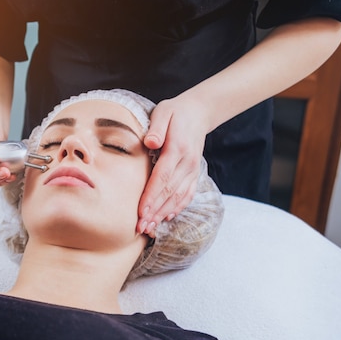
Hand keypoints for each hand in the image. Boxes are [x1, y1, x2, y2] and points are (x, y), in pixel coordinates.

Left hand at [137, 98, 207, 236]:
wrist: (199, 112)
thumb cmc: (175, 112)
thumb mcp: (163, 112)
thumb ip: (156, 128)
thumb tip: (150, 142)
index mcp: (178, 149)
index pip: (162, 177)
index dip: (151, 196)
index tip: (140, 211)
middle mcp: (188, 163)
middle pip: (169, 192)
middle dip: (154, 211)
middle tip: (140, 227)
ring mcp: (193, 170)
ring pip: (178, 196)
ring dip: (163, 214)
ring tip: (149, 227)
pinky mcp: (194, 173)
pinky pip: (187, 194)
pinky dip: (177, 207)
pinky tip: (166, 218)